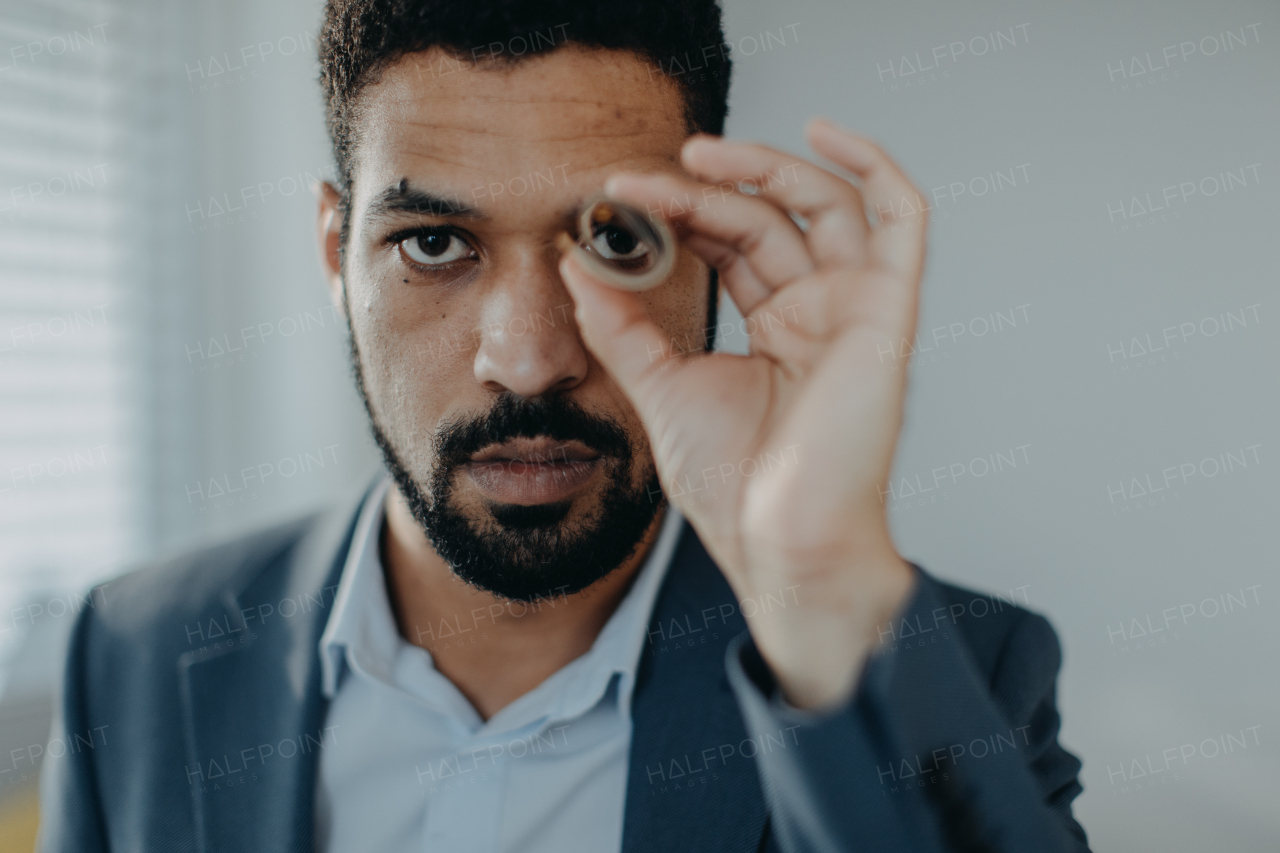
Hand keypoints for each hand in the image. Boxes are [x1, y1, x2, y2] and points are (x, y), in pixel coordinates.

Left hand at [559, 119, 924, 709]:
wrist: (781, 547)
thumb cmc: (738, 488)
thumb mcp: (661, 389)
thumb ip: (622, 326)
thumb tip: (578, 265)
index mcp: (777, 328)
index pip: (730, 243)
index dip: (679, 213)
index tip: (616, 203)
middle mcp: (818, 311)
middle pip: (766, 218)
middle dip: (702, 191)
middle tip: (640, 182)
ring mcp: (855, 307)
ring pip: (822, 204)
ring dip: (764, 169)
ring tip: (697, 156)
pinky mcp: (887, 311)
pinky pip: (901, 219)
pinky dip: (874, 166)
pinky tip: (824, 133)